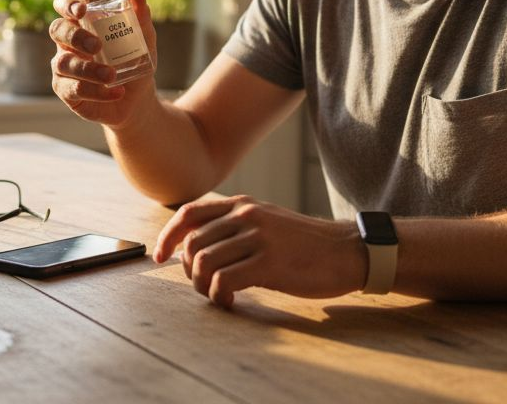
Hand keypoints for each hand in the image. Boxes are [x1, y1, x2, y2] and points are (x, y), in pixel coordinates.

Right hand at [49, 0, 156, 125]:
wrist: (138, 98)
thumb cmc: (135, 62)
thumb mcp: (144, 41)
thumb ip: (141, 18)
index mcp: (83, 22)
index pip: (64, 5)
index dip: (67, 4)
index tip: (82, 10)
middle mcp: (68, 42)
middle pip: (57, 30)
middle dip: (75, 36)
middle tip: (97, 46)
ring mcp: (64, 67)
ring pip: (64, 63)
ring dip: (88, 69)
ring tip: (112, 76)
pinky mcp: (66, 91)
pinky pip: (74, 89)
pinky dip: (97, 92)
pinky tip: (116, 92)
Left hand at [153, 195, 363, 307]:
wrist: (347, 252)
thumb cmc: (305, 244)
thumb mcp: (267, 220)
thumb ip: (236, 224)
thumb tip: (197, 244)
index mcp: (242, 204)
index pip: (188, 214)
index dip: (167, 236)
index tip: (159, 256)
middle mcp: (246, 215)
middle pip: (192, 243)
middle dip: (189, 270)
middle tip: (202, 285)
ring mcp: (257, 238)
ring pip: (204, 262)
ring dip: (202, 286)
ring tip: (217, 294)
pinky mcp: (269, 263)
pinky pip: (223, 281)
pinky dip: (218, 296)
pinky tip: (229, 301)